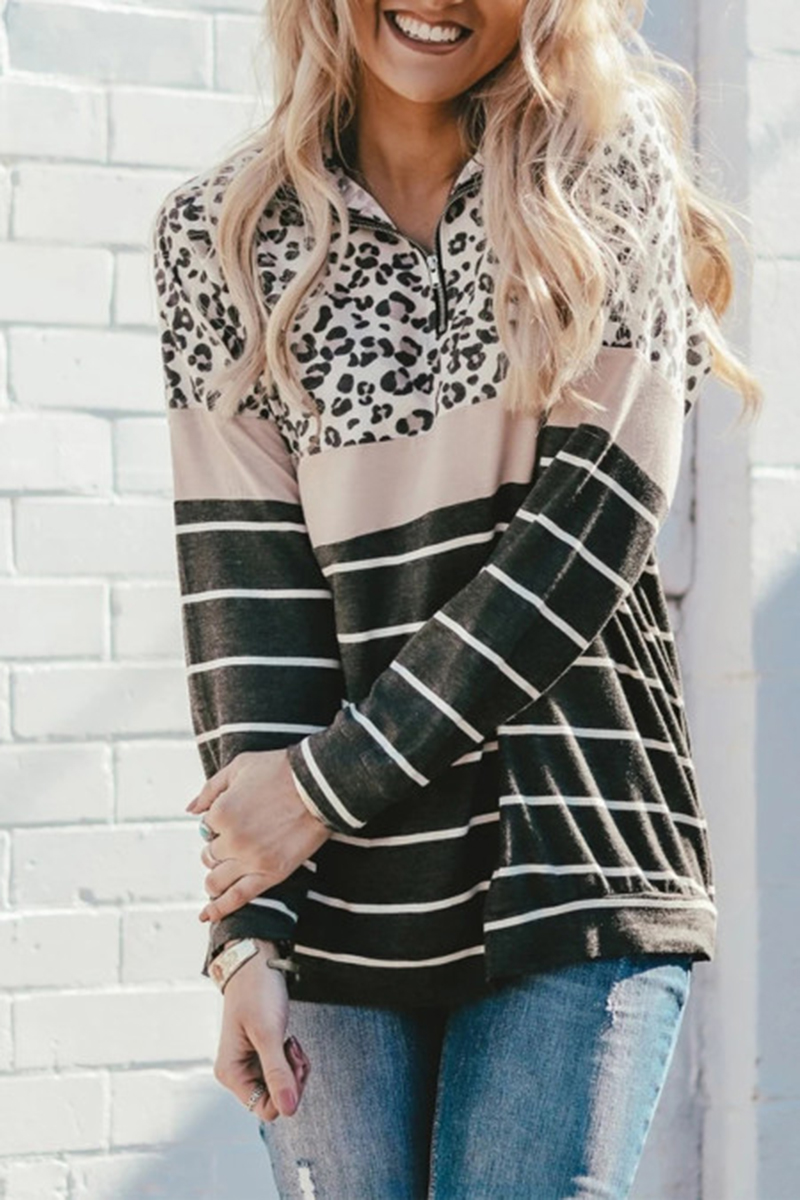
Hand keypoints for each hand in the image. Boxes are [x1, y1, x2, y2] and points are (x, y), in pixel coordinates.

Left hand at [186, 749, 332, 922]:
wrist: (320, 785)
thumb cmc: (281, 770)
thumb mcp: (240, 766)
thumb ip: (210, 788)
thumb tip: (190, 809)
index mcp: (221, 812)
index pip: (206, 827)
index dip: (220, 822)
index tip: (239, 815)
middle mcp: (231, 840)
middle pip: (210, 855)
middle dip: (219, 849)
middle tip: (239, 839)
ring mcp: (250, 860)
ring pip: (216, 880)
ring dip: (215, 878)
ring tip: (224, 873)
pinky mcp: (270, 874)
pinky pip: (237, 898)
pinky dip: (218, 910)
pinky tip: (205, 916)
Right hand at [215, 938, 310, 1122]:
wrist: (255, 962)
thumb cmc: (256, 992)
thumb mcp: (268, 1033)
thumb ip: (278, 1072)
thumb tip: (288, 1110)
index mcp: (231, 1073)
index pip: (266, 1110)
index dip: (286, 1093)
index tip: (291, 1062)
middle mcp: (237, 1073)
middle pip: (276, 1099)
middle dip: (292, 1078)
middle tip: (294, 1048)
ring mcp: (249, 1063)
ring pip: (281, 1085)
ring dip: (294, 1066)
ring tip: (291, 1041)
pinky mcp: (261, 1053)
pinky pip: (282, 1070)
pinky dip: (291, 1058)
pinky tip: (289, 1039)